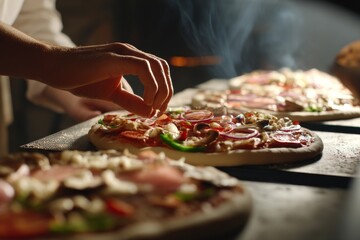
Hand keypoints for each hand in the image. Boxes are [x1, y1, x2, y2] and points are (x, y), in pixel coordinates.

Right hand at [43, 43, 172, 116]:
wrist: (54, 68)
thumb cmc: (80, 79)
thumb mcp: (112, 94)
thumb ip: (132, 101)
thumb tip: (151, 112)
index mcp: (131, 58)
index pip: (159, 70)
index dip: (164, 90)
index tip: (158, 110)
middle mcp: (130, 52)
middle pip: (162, 68)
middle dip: (166, 92)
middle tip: (158, 111)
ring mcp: (122, 52)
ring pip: (156, 66)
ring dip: (160, 90)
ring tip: (152, 108)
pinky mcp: (114, 57)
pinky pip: (143, 68)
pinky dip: (150, 86)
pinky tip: (145, 101)